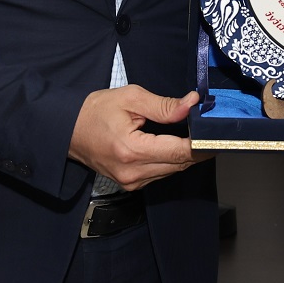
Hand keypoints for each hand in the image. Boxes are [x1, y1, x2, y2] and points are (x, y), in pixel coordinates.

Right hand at [68, 87, 197, 189]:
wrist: (67, 129)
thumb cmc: (95, 111)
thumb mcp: (131, 98)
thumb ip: (164, 105)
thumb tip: (191, 104)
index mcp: (132, 150)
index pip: (180, 152)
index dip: (202, 143)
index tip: (216, 132)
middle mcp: (133, 172)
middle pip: (180, 164)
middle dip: (198, 148)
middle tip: (210, 130)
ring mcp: (131, 181)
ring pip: (173, 170)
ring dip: (185, 154)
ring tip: (193, 134)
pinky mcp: (130, 184)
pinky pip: (161, 173)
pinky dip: (171, 160)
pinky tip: (173, 144)